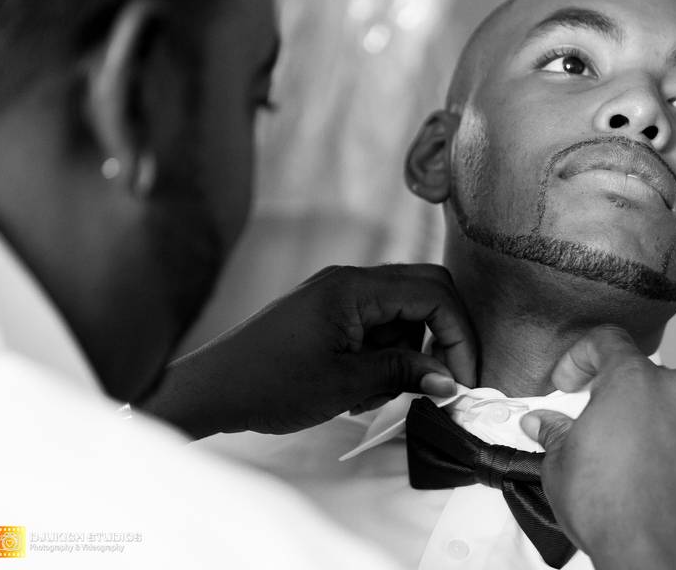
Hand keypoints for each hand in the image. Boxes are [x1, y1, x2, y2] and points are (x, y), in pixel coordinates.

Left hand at [141, 264, 477, 437]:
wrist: (212, 389)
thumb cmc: (269, 384)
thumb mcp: (345, 384)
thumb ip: (403, 373)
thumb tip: (450, 380)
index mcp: (354, 287)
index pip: (433, 294)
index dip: (458, 335)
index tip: (463, 379)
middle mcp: (349, 281)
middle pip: (423, 293)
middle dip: (440, 338)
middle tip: (441, 383)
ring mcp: (338, 296)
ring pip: (401, 314)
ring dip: (406, 354)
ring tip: (374, 393)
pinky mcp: (329, 314)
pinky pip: (375, 326)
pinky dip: (382, 356)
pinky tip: (357, 388)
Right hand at [520, 326, 675, 569]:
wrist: (656, 558)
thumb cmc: (610, 509)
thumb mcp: (560, 463)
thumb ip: (553, 432)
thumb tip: (541, 424)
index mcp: (633, 381)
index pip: (606, 340)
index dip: (579, 356)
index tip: (569, 383)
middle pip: (640, 374)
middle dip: (614, 393)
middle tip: (592, 422)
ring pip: (670, 402)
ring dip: (646, 417)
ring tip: (623, 452)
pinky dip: (672, 442)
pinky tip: (651, 471)